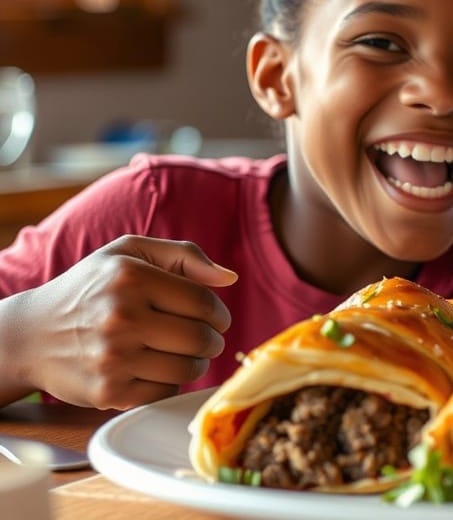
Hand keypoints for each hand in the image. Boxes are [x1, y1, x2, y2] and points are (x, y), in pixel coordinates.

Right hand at [5, 235, 236, 408]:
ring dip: (195, 363)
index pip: (203, 303)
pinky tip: (153, 369)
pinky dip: (168, 383)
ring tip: (181, 353)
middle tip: (204, 339)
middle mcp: (120, 317)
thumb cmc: (90, 289)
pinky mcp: (108, 391)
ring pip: (187, 369)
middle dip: (212, 340)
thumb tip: (228, 278)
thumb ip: (183, 255)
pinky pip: (165, 392)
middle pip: (200, 339)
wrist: (31, 335)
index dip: (219, 314)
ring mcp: (113, 358)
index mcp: (130, 277)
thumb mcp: (128, 253)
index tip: (215, 318)